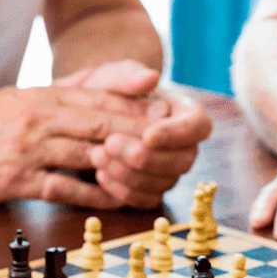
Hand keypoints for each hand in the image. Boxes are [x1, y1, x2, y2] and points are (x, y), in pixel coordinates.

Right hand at [0, 79, 160, 205]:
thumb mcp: (21, 95)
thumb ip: (65, 91)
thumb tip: (104, 90)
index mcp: (42, 95)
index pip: (99, 99)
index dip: (135, 108)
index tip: (164, 117)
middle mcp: (38, 118)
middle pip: (100, 124)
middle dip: (138, 134)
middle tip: (170, 145)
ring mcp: (27, 149)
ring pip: (86, 154)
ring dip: (121, 164)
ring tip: (151, 172)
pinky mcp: (15, 180)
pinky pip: (62, 187)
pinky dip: (92, 194)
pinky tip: (115, 199)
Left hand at [58, 62, 212, 207]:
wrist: (78, 122)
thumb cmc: (101, 96)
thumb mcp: (109, 79)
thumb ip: (128, 76)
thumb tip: (151, 77)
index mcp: (181, 113)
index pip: (199, 125)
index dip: (177, 134)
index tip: (147, 134)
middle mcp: (182, 145)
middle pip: (184, 160)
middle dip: (147, 157)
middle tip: (110, 143)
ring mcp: (167, 171)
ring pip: (165, 183)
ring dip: (130, 174)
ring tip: (96, 155)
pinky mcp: (149, 191)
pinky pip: (146, 201)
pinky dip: (122, 191)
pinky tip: (100, 174)